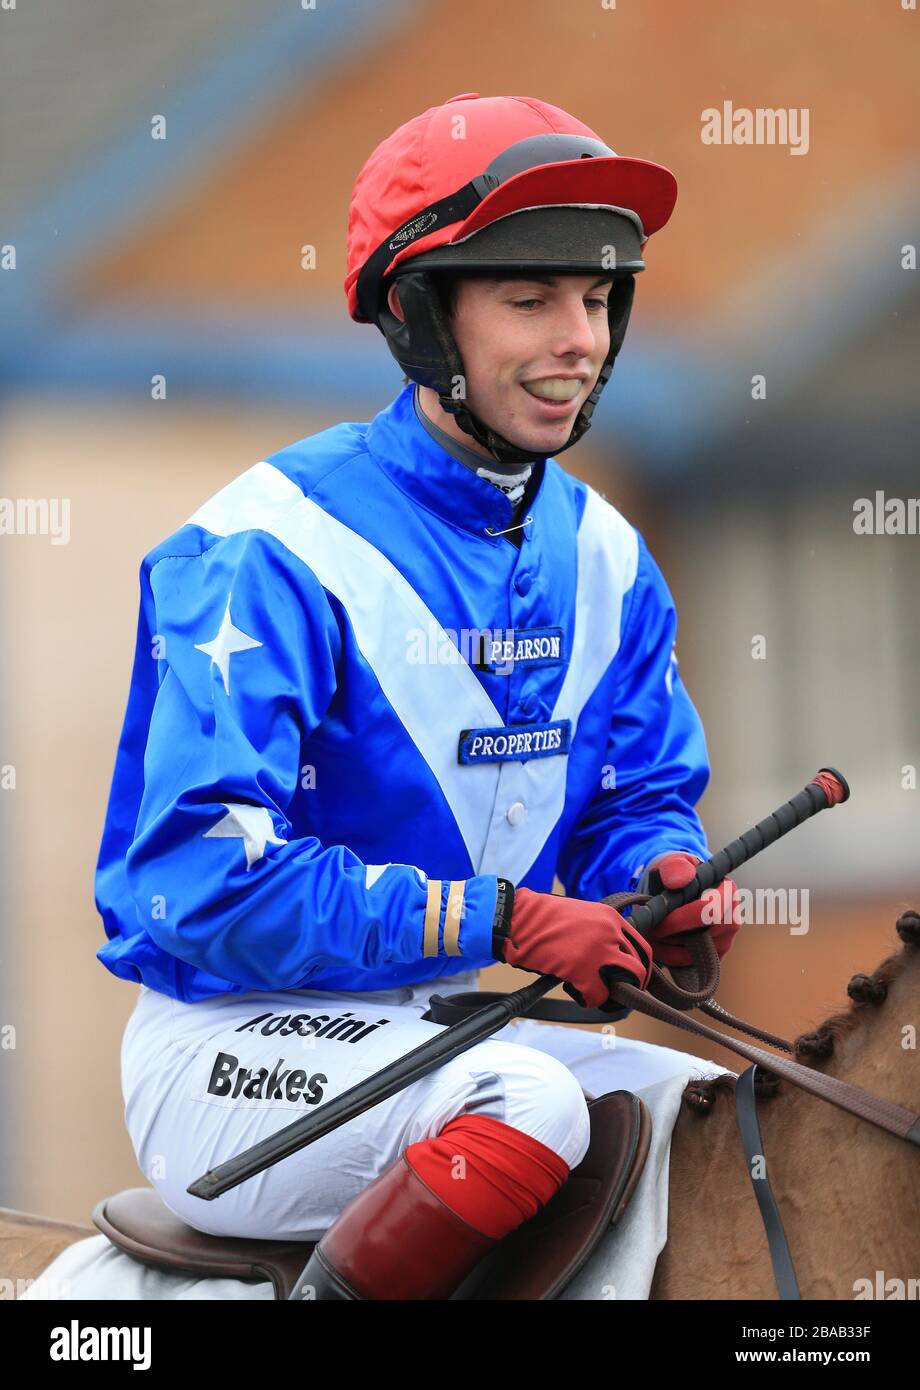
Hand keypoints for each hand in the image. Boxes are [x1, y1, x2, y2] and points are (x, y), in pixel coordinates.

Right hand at [492, 883, 652, 1008]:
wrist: (516, 920)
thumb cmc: (540, 919)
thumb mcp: (580, 915)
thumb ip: (600, 931)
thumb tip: (611, 955)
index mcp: (611, 917)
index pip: (642, 948)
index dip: (638, 967)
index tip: (631, 977)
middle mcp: (611, 932)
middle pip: (638, 968)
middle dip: (630, 984)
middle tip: (615, 991)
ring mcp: (599, 951)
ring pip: (625, 983)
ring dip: (611, 992)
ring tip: (594, 990)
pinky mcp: (582, 970)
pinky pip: (598, 996)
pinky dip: (588, 1000)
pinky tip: (575, 992)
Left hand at [644, 852, 741, 967]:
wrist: (670, 892)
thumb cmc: (673, 875)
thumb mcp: (670, 864)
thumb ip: (675, 867)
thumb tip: (683, 880)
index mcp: (727, 892)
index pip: (711, 910)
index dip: (683, 917)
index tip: (660, 913)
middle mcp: (731, 919)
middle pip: (703, 936)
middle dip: (671, 932)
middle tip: (650, 925)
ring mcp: (724, 942)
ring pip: (693, 954)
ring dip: (665, 945)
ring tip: (650, 931)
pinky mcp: (711, 959)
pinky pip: (688, 965)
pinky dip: (667, 956)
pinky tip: (657, 942)